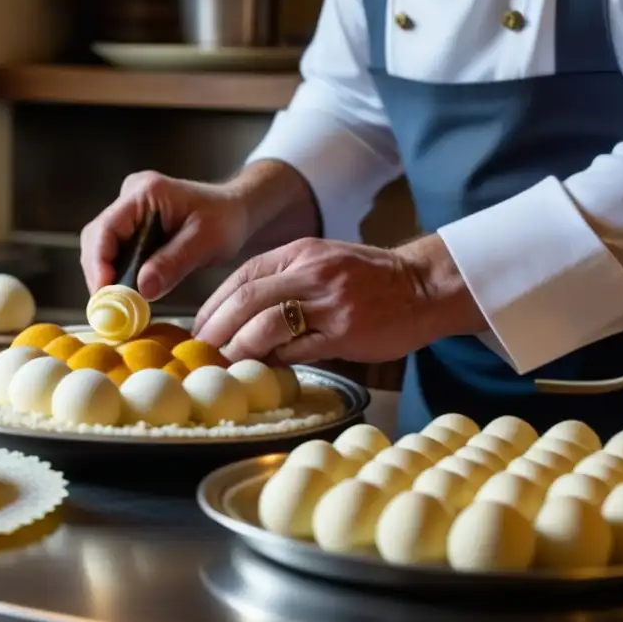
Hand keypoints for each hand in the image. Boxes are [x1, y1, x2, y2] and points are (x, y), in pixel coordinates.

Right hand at [80, 171, 248, 300]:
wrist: (236, 210)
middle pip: (97, 238)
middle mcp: (130, 197)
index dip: (99, 262)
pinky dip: (118, 274)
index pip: (106, 228)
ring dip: (107, 276)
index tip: (105, 293)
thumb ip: (174, 263)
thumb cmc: (226, 219)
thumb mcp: (206, 241)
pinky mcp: (133, 226)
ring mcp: (129, 211)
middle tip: (110, 307)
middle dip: (99, 274)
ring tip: (118, 305)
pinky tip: (128, 294)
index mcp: (145, 192)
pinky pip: (115, 251)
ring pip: (102, 247)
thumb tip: (142, 289)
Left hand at [194, 235, 486, 363]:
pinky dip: (274, 361)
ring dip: (240, 348)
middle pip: (246, 301)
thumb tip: (239, 316)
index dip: (214, 304)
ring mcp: (328, 302)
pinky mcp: (344, 332)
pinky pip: (297, 350)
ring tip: (228, 363)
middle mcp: (310, 273)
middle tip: (203, 350)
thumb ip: (283, 281)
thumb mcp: (321, 262)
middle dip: (217, 329)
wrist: (422, 286)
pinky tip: (265, 368)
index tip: (200, 327)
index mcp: (299, 253)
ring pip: (266, 326)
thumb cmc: (368, 278)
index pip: (242, 277)